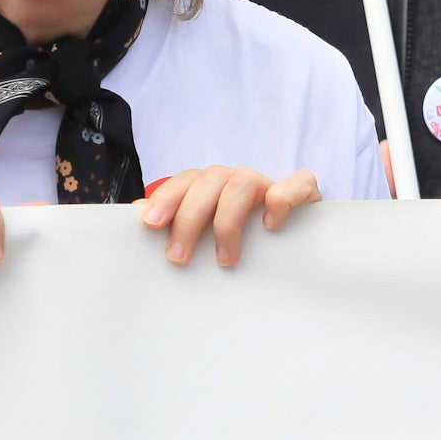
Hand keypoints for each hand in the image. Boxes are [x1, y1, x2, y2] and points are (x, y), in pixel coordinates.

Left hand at [141, 166, 321, 267]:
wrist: (294, 250)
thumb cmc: (237, 248)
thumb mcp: (201, 239)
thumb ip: (173, 225)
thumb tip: (135, 215)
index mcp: (211, 186)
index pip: (185, 180)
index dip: (167, 198)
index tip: (151, 225)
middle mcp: (238, 180)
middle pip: (210, 180)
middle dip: (189, 218)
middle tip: (179, 258)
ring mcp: (271, 184)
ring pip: (244, 181)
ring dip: (228, 220)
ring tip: (225, 260)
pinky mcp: (305, 193)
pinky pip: (298, 183)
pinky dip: (282, 199)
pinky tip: (270, 226)